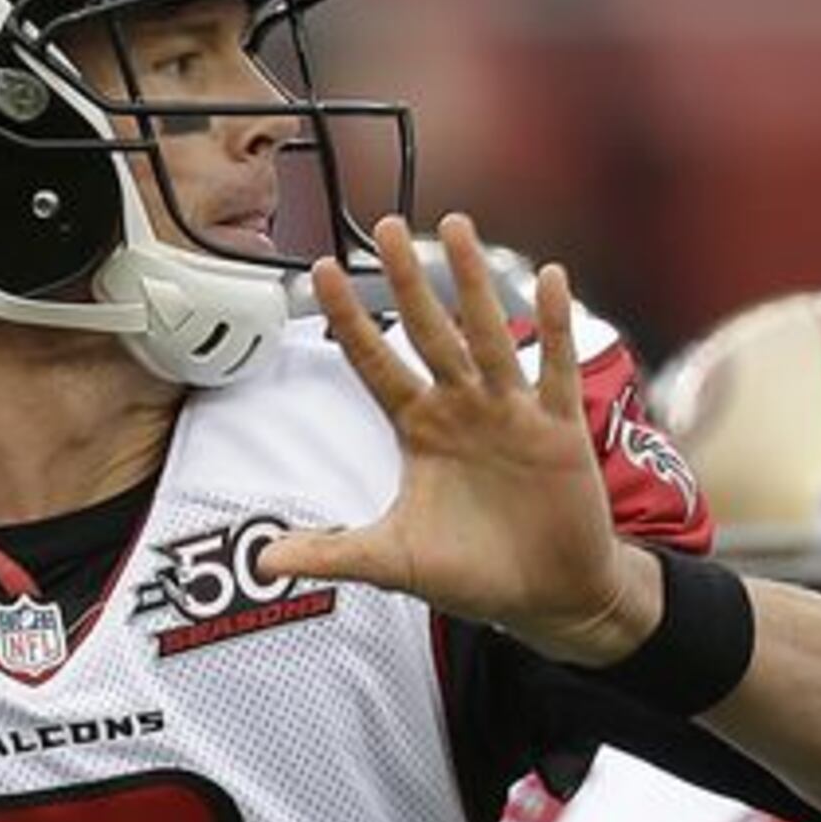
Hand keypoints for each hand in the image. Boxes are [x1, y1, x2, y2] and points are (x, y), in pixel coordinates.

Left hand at [263, 214, 657, 663]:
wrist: (545, 595)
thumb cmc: (472, 572)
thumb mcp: (393, 561)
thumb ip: (332, 553)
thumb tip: (262, 562)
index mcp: (420, 429)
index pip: (375, 362)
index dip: (349, 319)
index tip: (320, 270)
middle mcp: (463, 408)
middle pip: (429, 331)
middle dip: (406, 281)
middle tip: (385, 226)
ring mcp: (511, 412)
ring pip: (489, 335)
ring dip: (474, 283)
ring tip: (458, 227)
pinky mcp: (557, 429)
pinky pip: (555, 369)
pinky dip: (554, 326)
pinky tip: (552, 278)